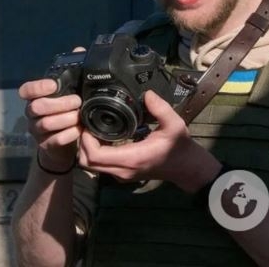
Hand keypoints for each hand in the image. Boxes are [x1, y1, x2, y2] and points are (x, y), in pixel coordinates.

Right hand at [19, 48, 85, 172]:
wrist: (64, 144)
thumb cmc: (66, 112)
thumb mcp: (68, 92)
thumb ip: (72, 72)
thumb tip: (79, 50)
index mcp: (36, 98)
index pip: (26, 90)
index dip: (37, 87)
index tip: (54, 85)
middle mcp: (32, 113)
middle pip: (37, 107)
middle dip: (59, 104)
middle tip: (77, 102)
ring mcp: (37, 130)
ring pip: (45, 124)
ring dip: (65, 119)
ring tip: (79, 117)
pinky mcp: (45, 145)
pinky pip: (53, 141)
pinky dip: (67, 135)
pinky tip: (78, 131)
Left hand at [78, 90, 213, 186]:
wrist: (187, 168)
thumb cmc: (180, 147)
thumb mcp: (174, 124)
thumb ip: (161, 108)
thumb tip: (147, 94)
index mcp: (132, 158)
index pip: (95, 156)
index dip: (85, 140)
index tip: (87, 124)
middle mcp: (122, 170)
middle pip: (86, 163)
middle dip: (81, 144)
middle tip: (86, 125)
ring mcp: (121, 174)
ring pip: (91, 166)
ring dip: (86, 149)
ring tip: (92, 129)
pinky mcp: (122, 174)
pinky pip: (100, 166)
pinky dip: (94, 153)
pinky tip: (102, 137)